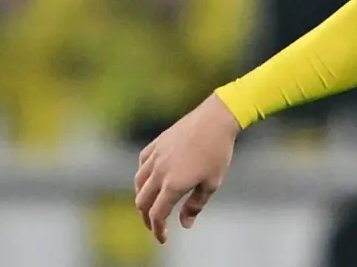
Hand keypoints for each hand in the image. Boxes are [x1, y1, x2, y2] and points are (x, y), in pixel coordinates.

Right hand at [134, 94, 241, 243]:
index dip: (158, 230)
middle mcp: (159, 172)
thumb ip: (196, 205)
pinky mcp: (156, 144)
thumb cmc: (218, 152)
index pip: (157, 214)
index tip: (163, 238)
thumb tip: (185, 224)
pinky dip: (143, 176)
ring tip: (153, 203)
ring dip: (143, 197)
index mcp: (173, 184)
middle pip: (142, 202)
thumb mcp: (212, 183)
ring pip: (139, 183)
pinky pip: (142, 164)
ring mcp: (155, 156)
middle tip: (156, 225)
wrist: (215, 119)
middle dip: (147, 217)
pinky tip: (151, 178)